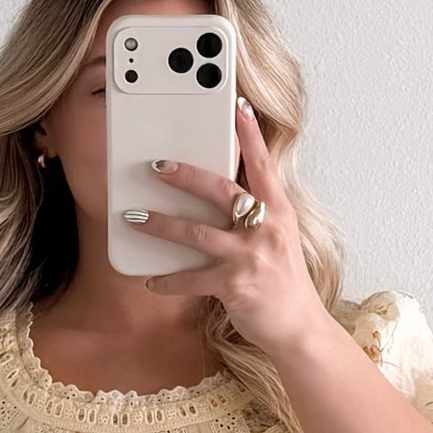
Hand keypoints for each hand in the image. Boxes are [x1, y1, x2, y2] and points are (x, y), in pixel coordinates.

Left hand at [129, 95, 324, 358]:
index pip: (262, 164)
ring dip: (161, 225)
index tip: (237, 105)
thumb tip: (226, 191)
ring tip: (134, 218)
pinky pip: (192, 279)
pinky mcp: (235, 286)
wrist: (298, 327)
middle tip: (157, 165)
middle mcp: (265, 228)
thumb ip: (257, 212)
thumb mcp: (279, 237)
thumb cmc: (283, 281)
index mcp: (278, 210)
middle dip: (185, 176)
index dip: (249, 135)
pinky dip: (168, 281)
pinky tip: (150, 281)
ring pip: (196, 234)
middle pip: (220, 191)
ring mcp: (249, 257)